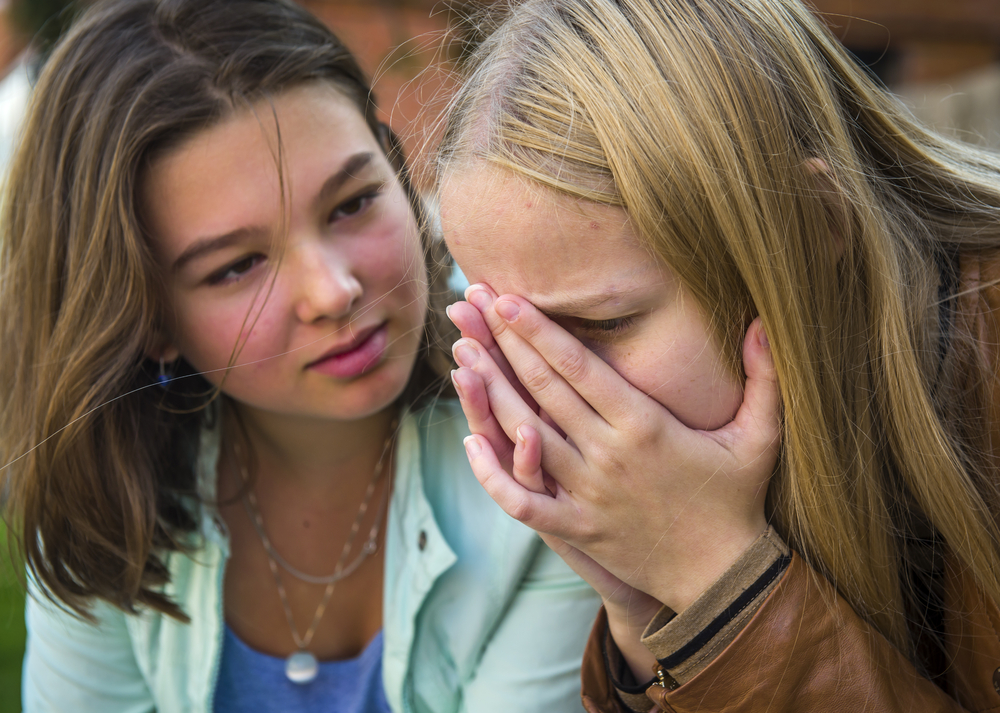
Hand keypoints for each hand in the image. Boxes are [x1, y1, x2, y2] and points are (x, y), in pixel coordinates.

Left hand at [452, 285, 781, 613]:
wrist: (722, 578)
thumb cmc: (738, 501)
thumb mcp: (759, 436)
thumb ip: (765, 378)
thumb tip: (766, 321)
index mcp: (645, 425)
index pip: (579, 367)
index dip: (539, 331)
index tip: (507, 300)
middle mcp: (608, 454)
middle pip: (542, 390)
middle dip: (502, 343)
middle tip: (471, 305)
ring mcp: (587, 494)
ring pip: (525, 435)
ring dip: (489, 393)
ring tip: (462, 354)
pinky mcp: (576, 529)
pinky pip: (522, 501)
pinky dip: (492, 474)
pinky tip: (469, 442)